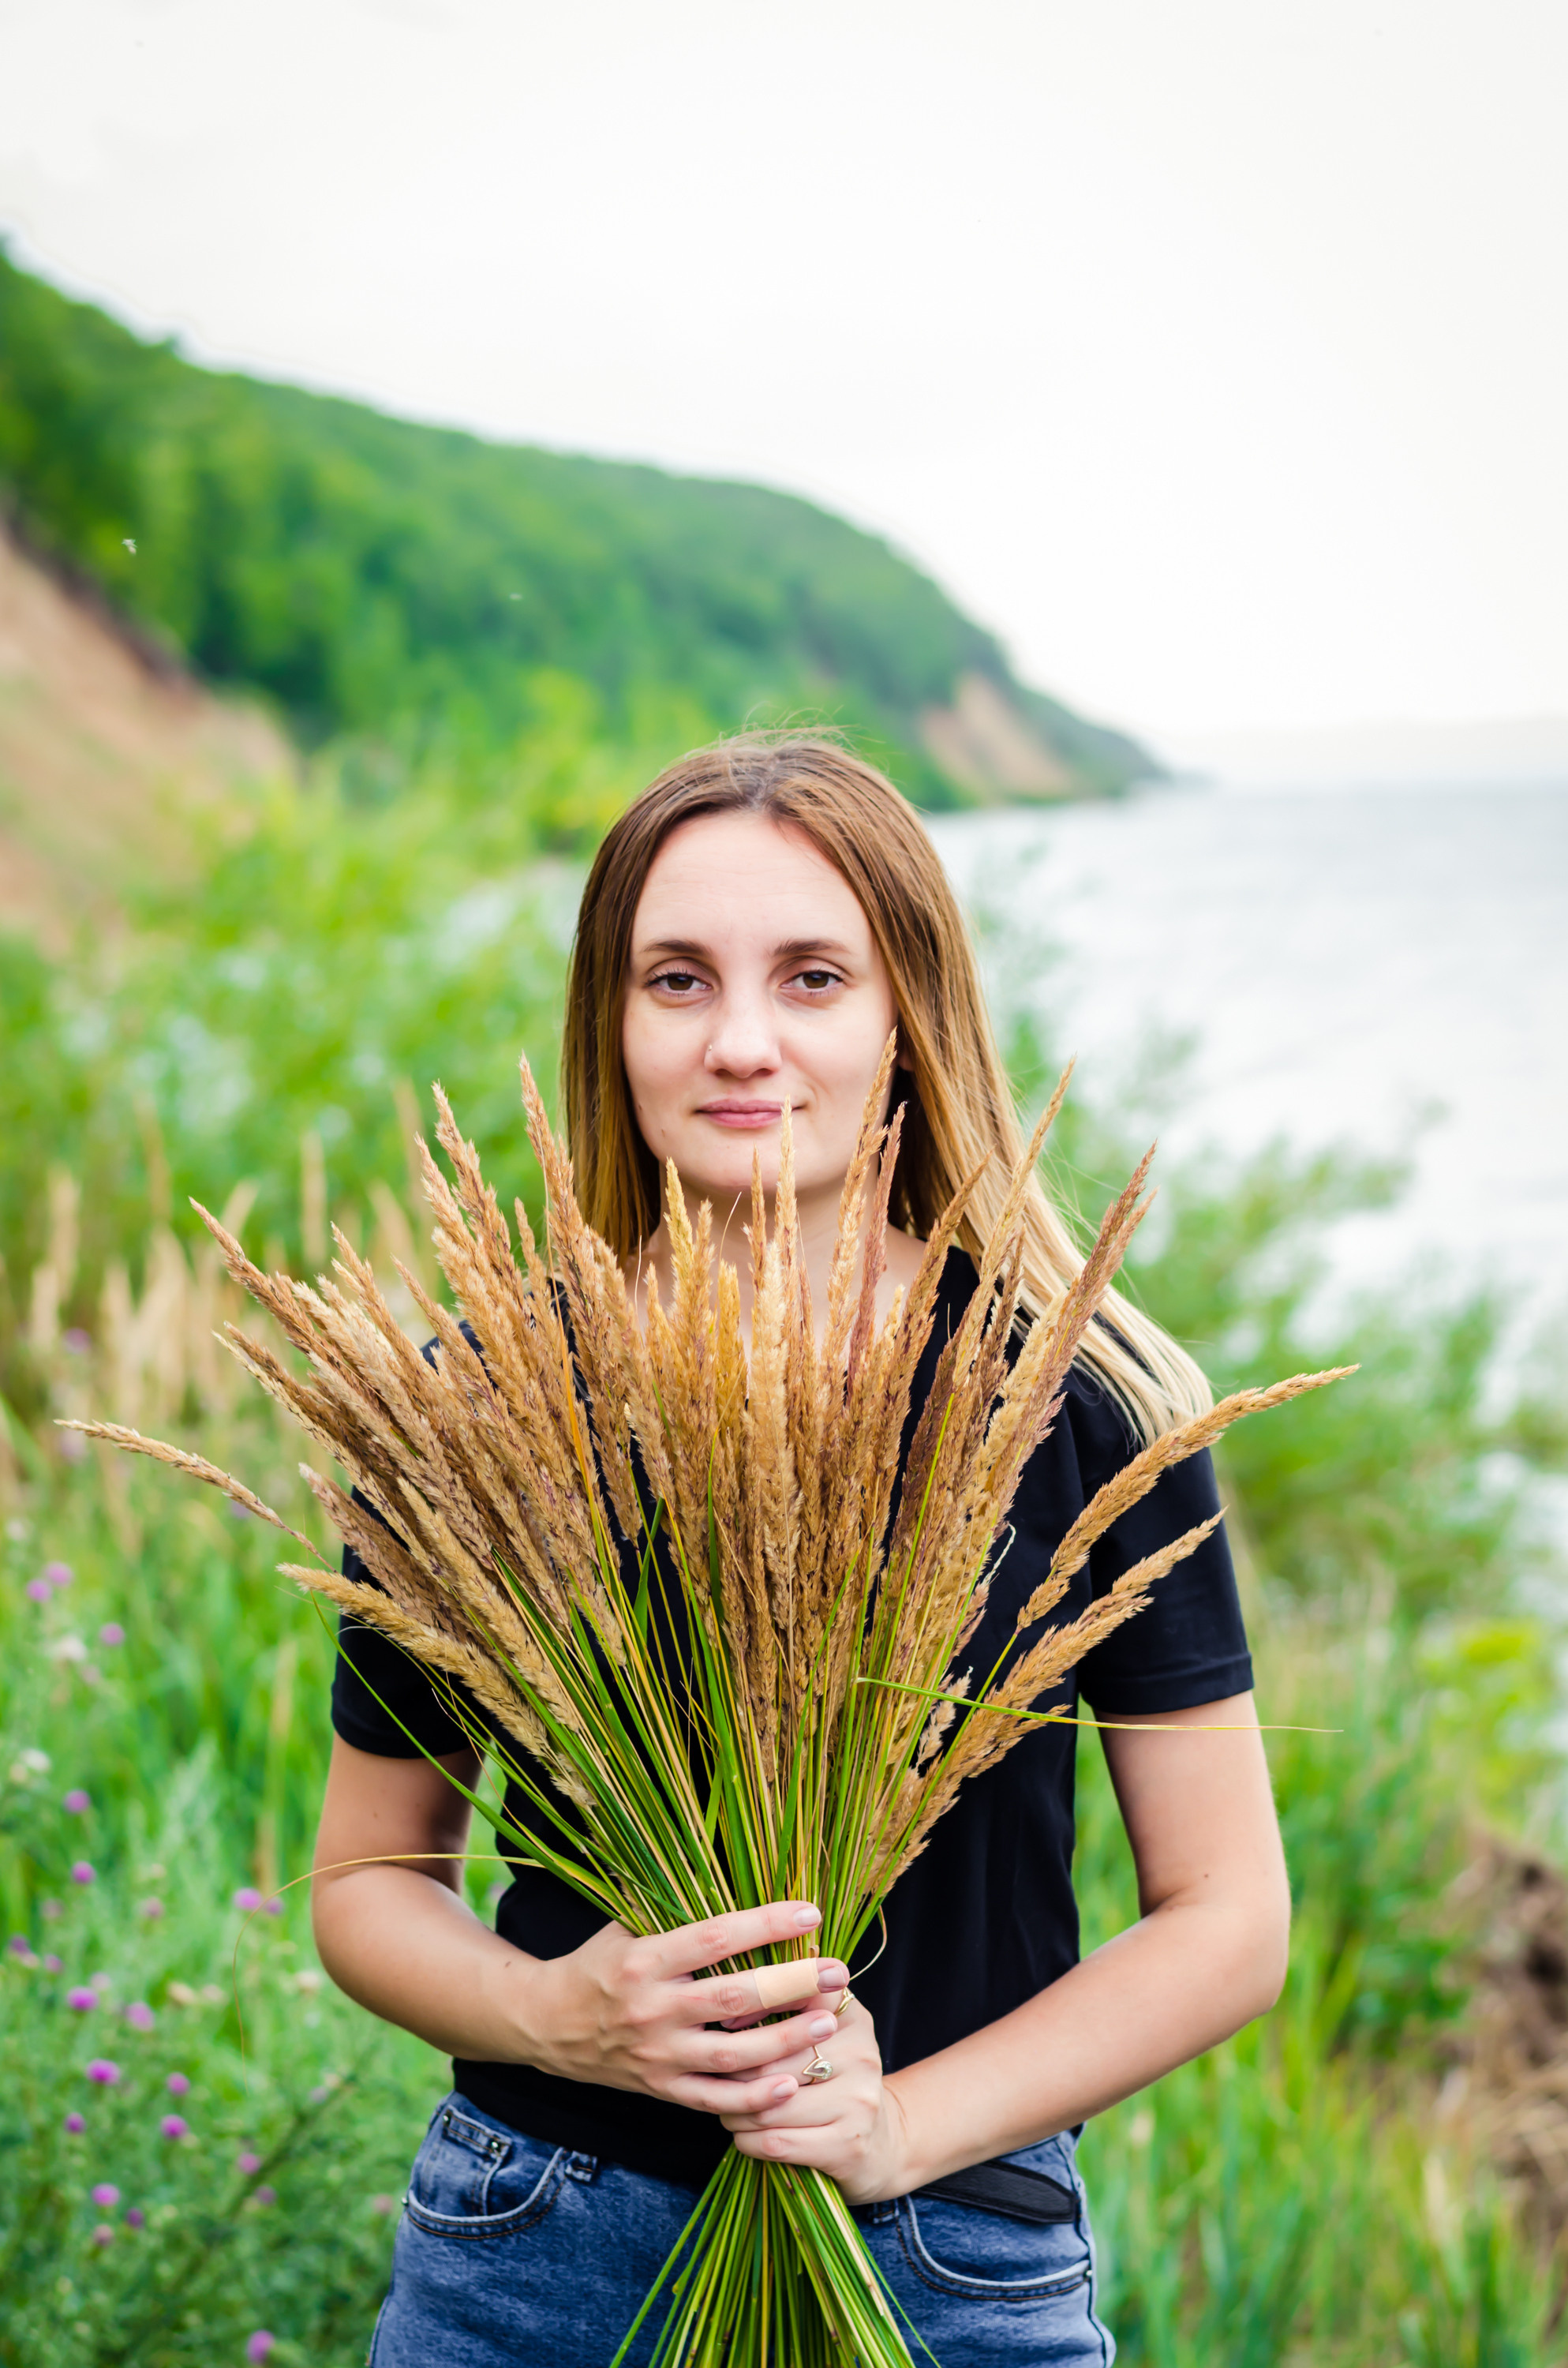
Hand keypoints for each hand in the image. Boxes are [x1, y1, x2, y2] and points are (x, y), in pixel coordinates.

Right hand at [520, 1901, 849, 2119]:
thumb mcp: (625, 1928)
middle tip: (836, 1972)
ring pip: (732, 2054)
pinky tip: (790, 2084)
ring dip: (785, 2040)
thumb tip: (734, 1878)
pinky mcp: (659, 2088)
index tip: (809, 1913)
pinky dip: (753, 2098)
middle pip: (733, 1998)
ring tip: (827, 2022)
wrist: (545, 2025)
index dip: (764, 1925)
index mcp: (644, 1960)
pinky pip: (713, 2099)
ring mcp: (656, 2054)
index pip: (714, 1938)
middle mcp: (652, 2009)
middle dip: (791, 1984)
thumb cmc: (596, 1965)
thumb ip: (673, 1915)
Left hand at [719, 1995, 909, 2203]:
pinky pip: (776, 2142)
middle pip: (770, 2061)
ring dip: (735, 2112)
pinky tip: (744, 2136)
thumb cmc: (837, 2079)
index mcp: (851, 2017)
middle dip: (732, 2074)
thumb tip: (728, 2008)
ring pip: (769, 2107)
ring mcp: (857, 2102)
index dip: (753, 2007)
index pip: (797, 1996)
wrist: (883, 2140)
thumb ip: (790, 2009)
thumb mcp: (827, 2034)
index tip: (727, 2024)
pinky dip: (748, 2141)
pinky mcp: (847, 2145)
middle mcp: (860, 2054)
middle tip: (715, 2079)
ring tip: (726, 2109)